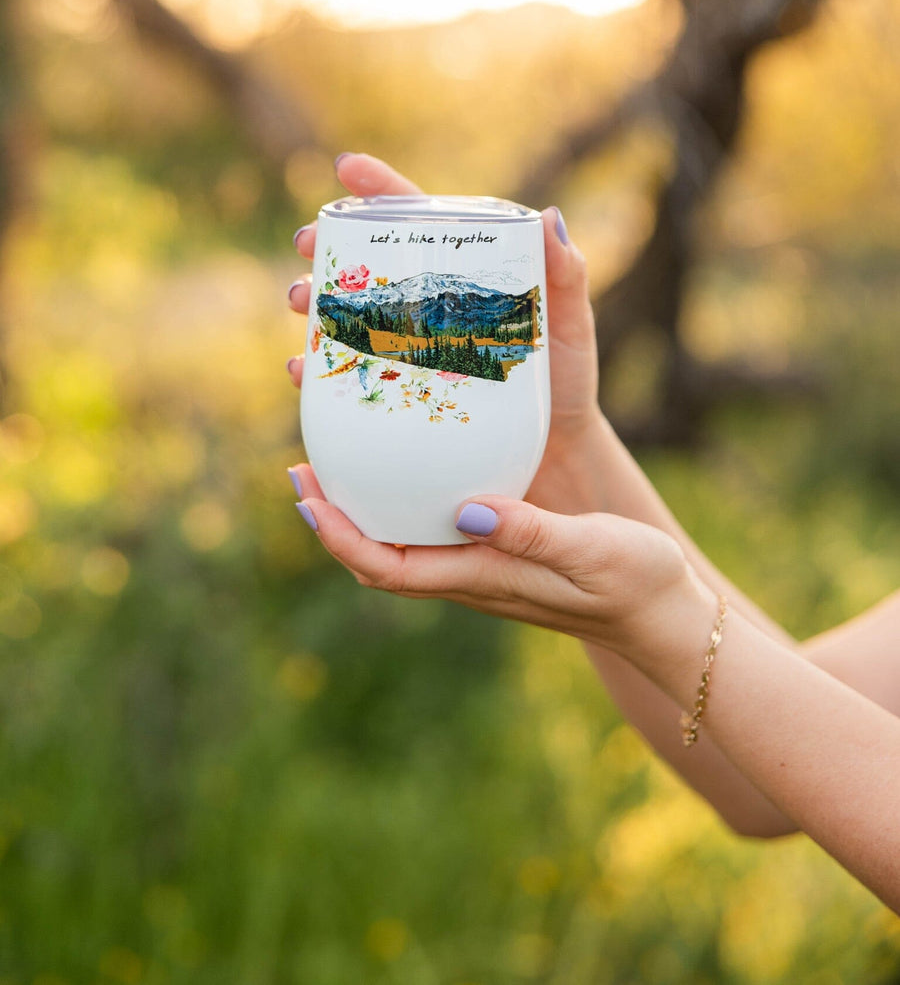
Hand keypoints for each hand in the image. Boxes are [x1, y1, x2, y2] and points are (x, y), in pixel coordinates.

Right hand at [287, 151, 603, 513]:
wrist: (556, 457)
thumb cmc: (567, 383)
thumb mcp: (571, 326)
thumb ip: (566, 276)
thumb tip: (550, 216)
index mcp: (463, 274)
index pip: (419, 220)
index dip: (379, 190)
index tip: (345, 168)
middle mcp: (425, 306)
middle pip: (366, 263)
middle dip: (326, 247)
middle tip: (306, 245)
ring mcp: (405, 350)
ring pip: (343, 315)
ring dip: (311, 303)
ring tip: (298, 301)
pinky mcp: (394, 395)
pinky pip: (343, 377)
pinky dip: (315, 369)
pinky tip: (301, 369)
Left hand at [291, 471, 701, 661]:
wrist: (666, 617)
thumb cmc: (635, 583)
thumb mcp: (588, 549)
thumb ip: (531, 532)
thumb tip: (467, 511)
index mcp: (482, 578)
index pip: (387, 568)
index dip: (340, 537)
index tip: (306, 499)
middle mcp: (472, 577)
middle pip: (380, 556)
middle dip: (334, 520)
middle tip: (302, 467)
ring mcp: (484, 568)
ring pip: (403, 545)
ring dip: (363, 510)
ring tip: (338, 461)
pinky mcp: (502, 554)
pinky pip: (435, 533)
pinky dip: (406, 503)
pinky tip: (413, 469)